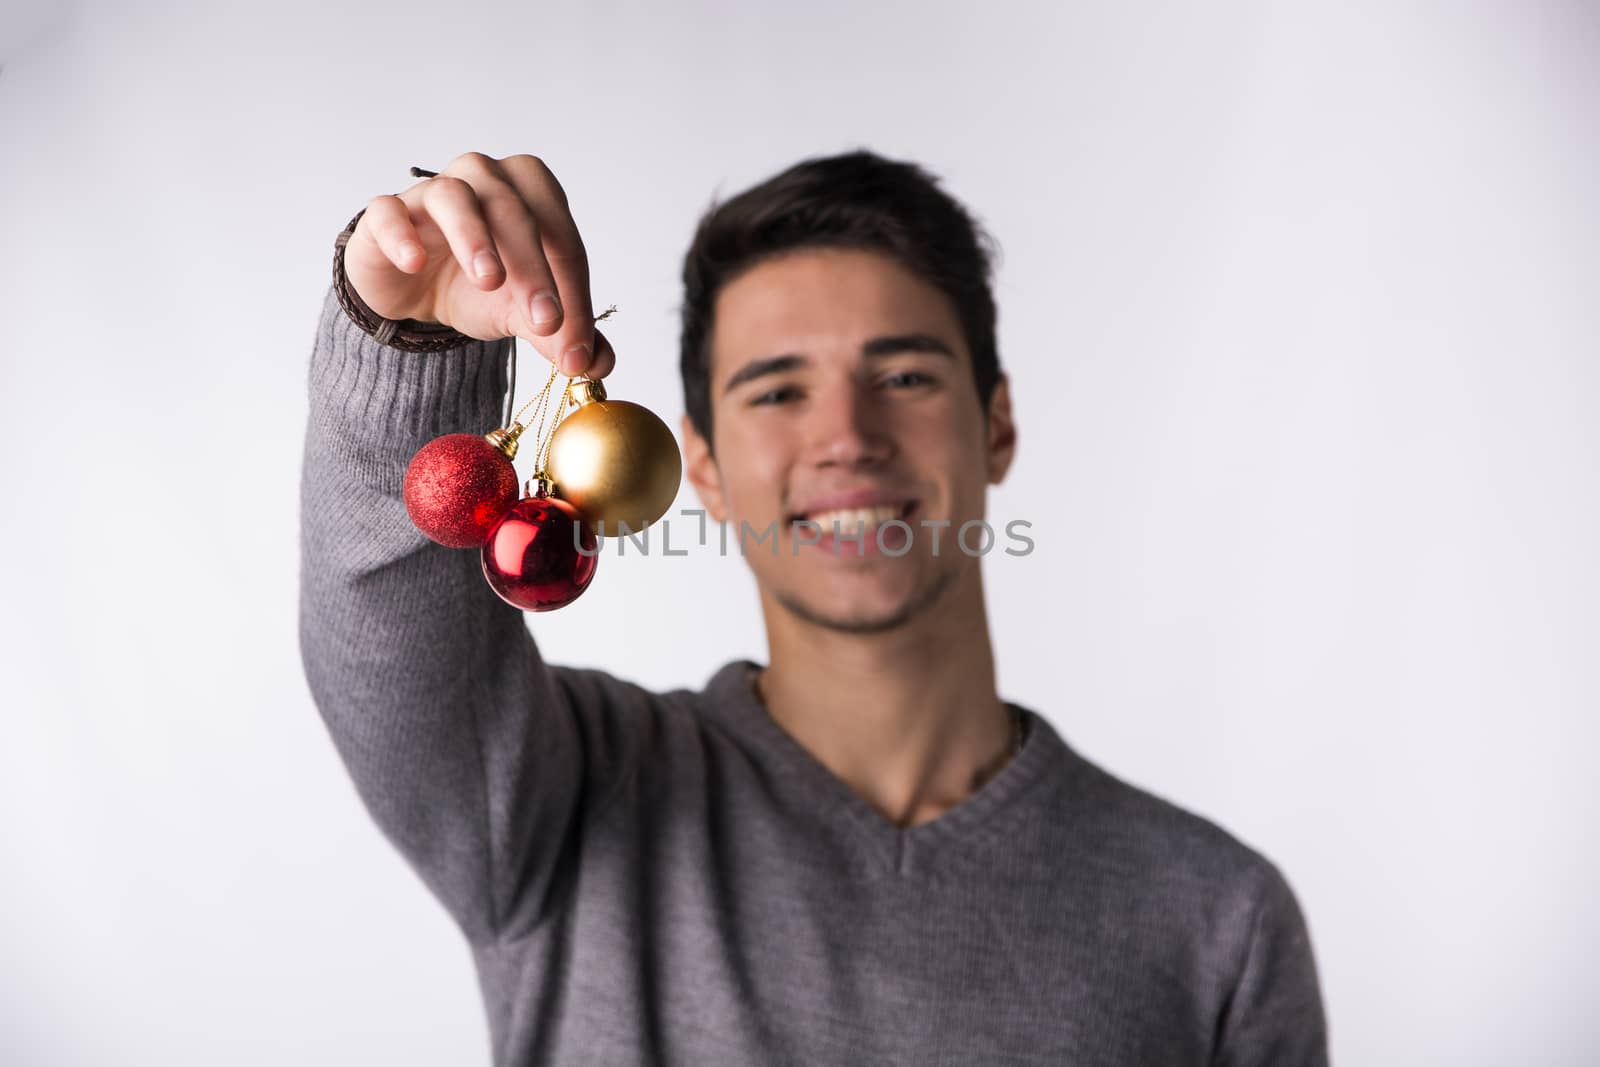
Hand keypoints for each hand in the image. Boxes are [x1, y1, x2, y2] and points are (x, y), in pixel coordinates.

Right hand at [342, 152, 614, 378]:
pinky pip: (390, 213)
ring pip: (455, 197)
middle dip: (535, 268)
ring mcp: (430, 193)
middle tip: (545, 321)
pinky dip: (402, 234)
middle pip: (515, 210)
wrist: (413, 292)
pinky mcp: (384, 214)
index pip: (561, 240)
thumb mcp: (523, 314)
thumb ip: (561, 335)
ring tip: (490, 279)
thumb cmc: (476, 287)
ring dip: (475, 236)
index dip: (574, 294)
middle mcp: (484, 179)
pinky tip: (415, 263)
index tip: (576, 349)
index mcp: (531, 195)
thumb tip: (597, 364)